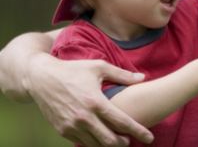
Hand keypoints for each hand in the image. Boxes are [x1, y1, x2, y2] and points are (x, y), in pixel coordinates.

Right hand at [26, 54, 153, 146]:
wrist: (41, 78)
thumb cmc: (73, 70)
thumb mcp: (99, 67)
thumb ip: (122, 74)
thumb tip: (143, 77)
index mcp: (96, 101)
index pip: (122, 122)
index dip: (138, 132)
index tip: (149, 137)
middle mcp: (84, 117)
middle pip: (110, 141)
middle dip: (124, 143)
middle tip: (132, 140)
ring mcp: (72, 126)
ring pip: (96, 146)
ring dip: (110, 145)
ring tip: (118, 140)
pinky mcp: (63, 131)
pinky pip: (83, 142)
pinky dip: (94, 143)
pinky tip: (101, 137)